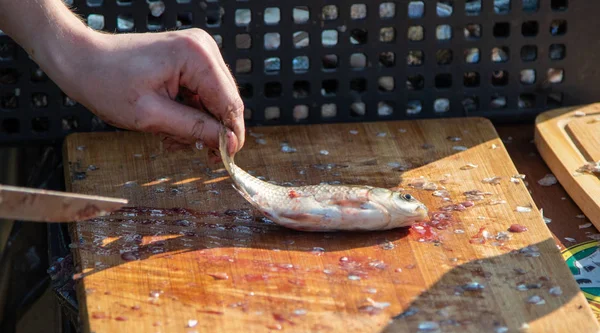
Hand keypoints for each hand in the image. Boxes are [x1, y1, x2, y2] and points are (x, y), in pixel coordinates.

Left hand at [61, 28, 244, 155]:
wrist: (82, 60)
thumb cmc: (108, 84)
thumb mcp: (151, 116)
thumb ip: (195, 129)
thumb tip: (231, 144)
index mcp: (197, 56)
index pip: (229, 103)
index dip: (230, 136)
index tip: (223, 161)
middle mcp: (203, 49)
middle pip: (226, 102)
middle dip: (210, 131)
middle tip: (191, 151)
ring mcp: (198, 52)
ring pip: (214, 102)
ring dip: (197, 125)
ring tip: (170, 137)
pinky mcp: (191, 60)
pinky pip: (203, 95)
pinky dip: (190, 114)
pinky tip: (170, 125)